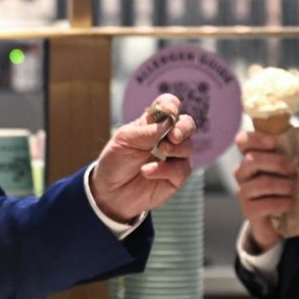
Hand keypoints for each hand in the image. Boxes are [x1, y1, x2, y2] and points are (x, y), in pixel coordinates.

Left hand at [89, 94, 195, 222]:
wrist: (110, 193)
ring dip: (176, 148)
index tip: (169, 111)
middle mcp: (166, 138)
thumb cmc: (115, 162)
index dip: (172, 105)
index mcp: (153, 123)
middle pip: (187, 124)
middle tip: (173, 137)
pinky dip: (165, 169)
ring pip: (188, 146)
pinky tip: (147, 171)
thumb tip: (168, 122)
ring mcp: (173, 157)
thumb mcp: (124, 141)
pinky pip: (181, 169)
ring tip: (160, 152)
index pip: (169, 106)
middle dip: (183, 128)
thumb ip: (146, 131)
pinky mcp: (175, 177)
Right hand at [233, 128, 298, 252]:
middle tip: (293, 170)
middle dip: (277, 162)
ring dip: (285, 185)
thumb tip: (298, 132)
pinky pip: (267, 203)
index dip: (256, 138)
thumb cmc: (283, 189)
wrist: (280, 220)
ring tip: (294, 189)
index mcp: (250, 159)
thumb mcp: (289, 168)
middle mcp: (242, 174)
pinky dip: (284, 203)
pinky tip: (289, 204)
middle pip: (252, 160)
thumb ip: (291, 151)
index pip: (242, 141)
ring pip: (262, 182)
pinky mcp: (249, 211)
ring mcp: (243, 192)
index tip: (274, 142)